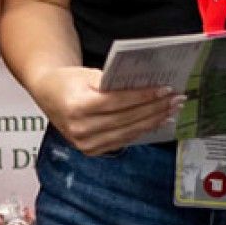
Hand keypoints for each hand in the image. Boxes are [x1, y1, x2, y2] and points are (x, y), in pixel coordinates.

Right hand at [33, 66, 182, 154]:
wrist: (48, 95)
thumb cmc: (69, 81)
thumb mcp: (88, 74)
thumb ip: (113, 81)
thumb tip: (147, 83)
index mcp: (78, 106)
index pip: (118, 102)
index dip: (143, 96)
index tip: (165, 89)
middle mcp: (80, 129)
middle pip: (126, 119)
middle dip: (155, 108)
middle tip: (176, 99)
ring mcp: (85, 144)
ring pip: (128, 132)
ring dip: (153, 121)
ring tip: (171, 110)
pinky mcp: (90, 151)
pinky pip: (122, 140)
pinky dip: (141, 131)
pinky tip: (156, 122)